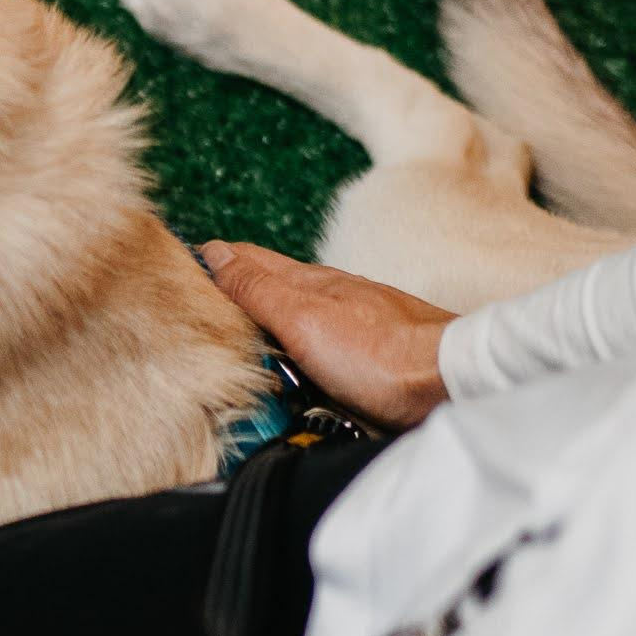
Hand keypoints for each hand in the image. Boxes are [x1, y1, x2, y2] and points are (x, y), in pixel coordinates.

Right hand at [201, 240, 453, 429]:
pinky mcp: (372, 353)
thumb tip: (216, 253)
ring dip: (269, 313)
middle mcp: (333, 296)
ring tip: (241, 322)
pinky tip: (298, 355)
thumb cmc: (378, 355)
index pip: (251, 261)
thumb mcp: (302, 319)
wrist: (449, 382)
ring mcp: (356, 323)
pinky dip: (299, 342)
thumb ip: (258, 290)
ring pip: (299, 312)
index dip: (217, 260)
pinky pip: (322, 341)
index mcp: (310, 282)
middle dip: (238, 284)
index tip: (186, 261)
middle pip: (274, 286)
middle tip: (204, 287)